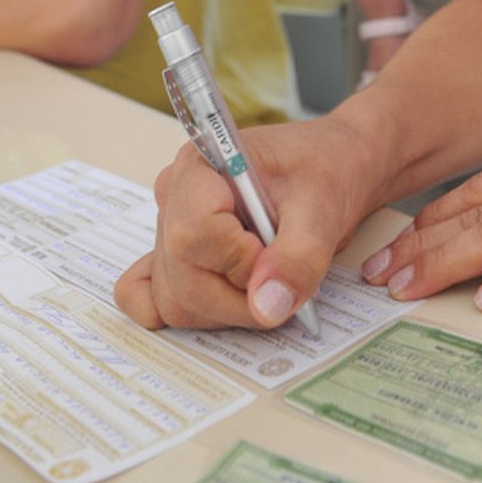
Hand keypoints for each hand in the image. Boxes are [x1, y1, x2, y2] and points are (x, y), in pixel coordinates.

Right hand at [115, 117, 382, 329]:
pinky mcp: (175, 259)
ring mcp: (168, 232)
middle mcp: (173, 199)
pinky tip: (230, 300)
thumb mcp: (323, 208)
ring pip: (175, 301)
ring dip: (228, 310)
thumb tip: (268, 308)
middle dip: (241, 298)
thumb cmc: (322, 171)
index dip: (238, 261)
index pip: (191, 235)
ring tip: (269, 279)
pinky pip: (153, 299)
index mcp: (200, 168)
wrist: (328, 169)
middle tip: (285, 280)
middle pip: (182, 278)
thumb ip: (300, 256)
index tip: (276, 254)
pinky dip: (195, 314)